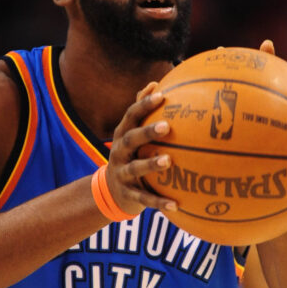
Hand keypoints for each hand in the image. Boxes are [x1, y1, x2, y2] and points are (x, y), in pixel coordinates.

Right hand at [105, 82, 177, 215]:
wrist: (110, 192)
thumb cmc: (130, 155)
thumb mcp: (130, 134)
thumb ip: (141, 111)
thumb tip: (155, 82)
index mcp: (122, 135)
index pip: (131, 116)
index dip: (144, 104)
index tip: (162, 95)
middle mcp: (118, 152)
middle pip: (131, 139)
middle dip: (147, 132)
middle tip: (167, 126)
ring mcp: (122, 174)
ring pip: (135, 168)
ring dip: (151, 164)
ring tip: (169, 161)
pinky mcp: (128, 195)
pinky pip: (144, 199)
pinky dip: (159, 202)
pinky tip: (177, 204)